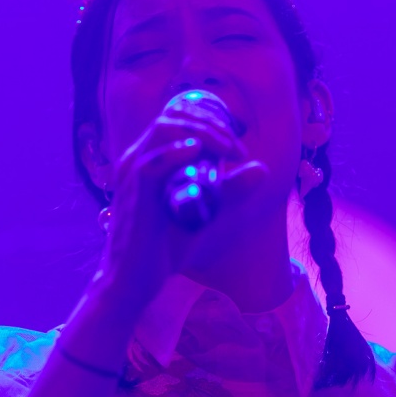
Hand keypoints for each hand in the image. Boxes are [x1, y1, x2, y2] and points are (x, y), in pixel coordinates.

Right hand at [94, 103, 268, 313]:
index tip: (237, 143)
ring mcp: (133, 173)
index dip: (209, 119)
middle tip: (237, 147)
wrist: (134, 280)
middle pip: (172, 116)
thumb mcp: (206, 211)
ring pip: (163, 129)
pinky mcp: (134, 193)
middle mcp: (138, 158)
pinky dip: (176, 153)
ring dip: (200, 132)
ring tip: (227, 149)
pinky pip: (151, 163)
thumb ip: (230, 189)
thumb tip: (262, 168)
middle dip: (210, 123)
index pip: (176, 117)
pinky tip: (198, 154)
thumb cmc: (164, 246)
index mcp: (150, 157)